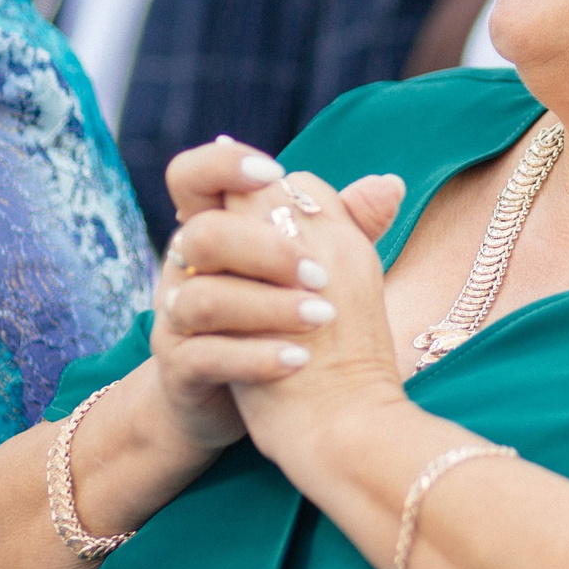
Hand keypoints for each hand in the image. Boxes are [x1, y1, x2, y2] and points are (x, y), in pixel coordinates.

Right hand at [156, 143, 405, 453]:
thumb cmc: (284, 321)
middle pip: (202, 235)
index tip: (274, 172)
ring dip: (267, 306)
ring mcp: (176, 323)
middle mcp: (185, 271)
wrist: (256, 403)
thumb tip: (391, 185)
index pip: (193, 176)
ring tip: (322, 316)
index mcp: (213, 231)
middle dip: (265, 249)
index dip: (224, 165)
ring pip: (201, 300)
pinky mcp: (179, 372)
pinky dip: (255, 358)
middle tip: (320, 273)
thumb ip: (344, 225)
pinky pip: (204, 358)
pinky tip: (299, 358)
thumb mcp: (312, 270)